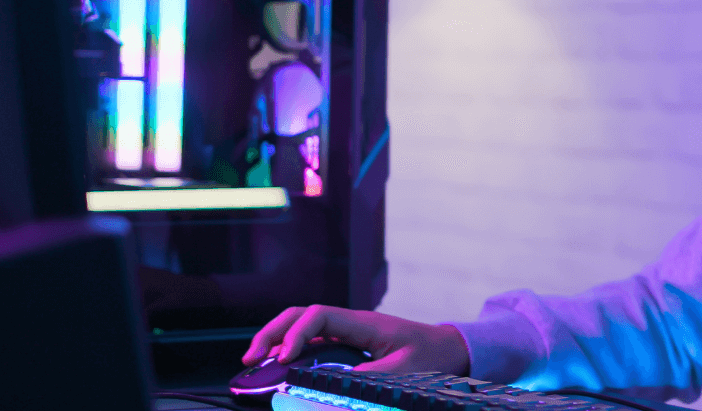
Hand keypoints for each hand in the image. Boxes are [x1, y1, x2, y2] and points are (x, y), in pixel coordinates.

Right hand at [242, 305, 471, 375]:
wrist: (450, 348)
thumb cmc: (432, 356)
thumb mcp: (406, 371)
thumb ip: (373, 379)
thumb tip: (337, 387)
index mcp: (363, 322)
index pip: (318, 316)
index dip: (295, 335)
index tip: (283, 360)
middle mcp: (350, 323)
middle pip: (300, 315)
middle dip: (272, 333)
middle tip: (250, 360)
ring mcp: (347, 332)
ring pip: (301, 326)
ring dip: (276, 340)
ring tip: (255, 364)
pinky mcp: (347, 345)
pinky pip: (312, 342)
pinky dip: (291, 351)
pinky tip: (278, 368)